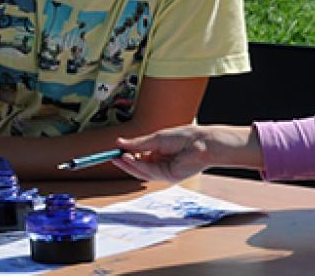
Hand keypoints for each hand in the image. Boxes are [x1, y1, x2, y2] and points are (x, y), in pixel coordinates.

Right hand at [112, 124, 258, 182]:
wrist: (202, 143)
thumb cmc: (184, 137)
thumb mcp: (156, 138)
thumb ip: (138, 143)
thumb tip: (120, 142)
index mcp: (157, 152)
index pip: (137, 156)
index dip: (125, 155)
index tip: (114, 151)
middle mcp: (160, 163)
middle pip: (137, 166)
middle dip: (124, 162)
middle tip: (112, 157)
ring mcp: (164, 171)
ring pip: (142, 172)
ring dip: (129, 165)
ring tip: (118, 157)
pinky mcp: (168, 177)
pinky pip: (149, 173)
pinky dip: (138, 166)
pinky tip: (129, 159)